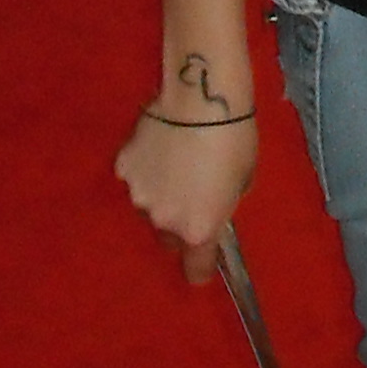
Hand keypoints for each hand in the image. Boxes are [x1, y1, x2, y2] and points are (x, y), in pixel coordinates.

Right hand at [115, 104, 256, 285]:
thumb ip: (222, 204)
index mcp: (198, 229)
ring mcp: (139, 194)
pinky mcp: (123, 167)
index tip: (202, 265)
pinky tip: (159, 145)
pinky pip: (136, 177)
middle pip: (168, 238)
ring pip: (149, 207)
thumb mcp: (243, 180)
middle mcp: (165, 220)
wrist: (202, 98)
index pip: (195, 269)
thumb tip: (212, 205)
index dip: (200, 269)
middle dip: (178, 225)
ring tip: (176, 162)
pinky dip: (146, 168)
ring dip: (161, 194)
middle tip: (191, 196)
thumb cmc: (235, 137)